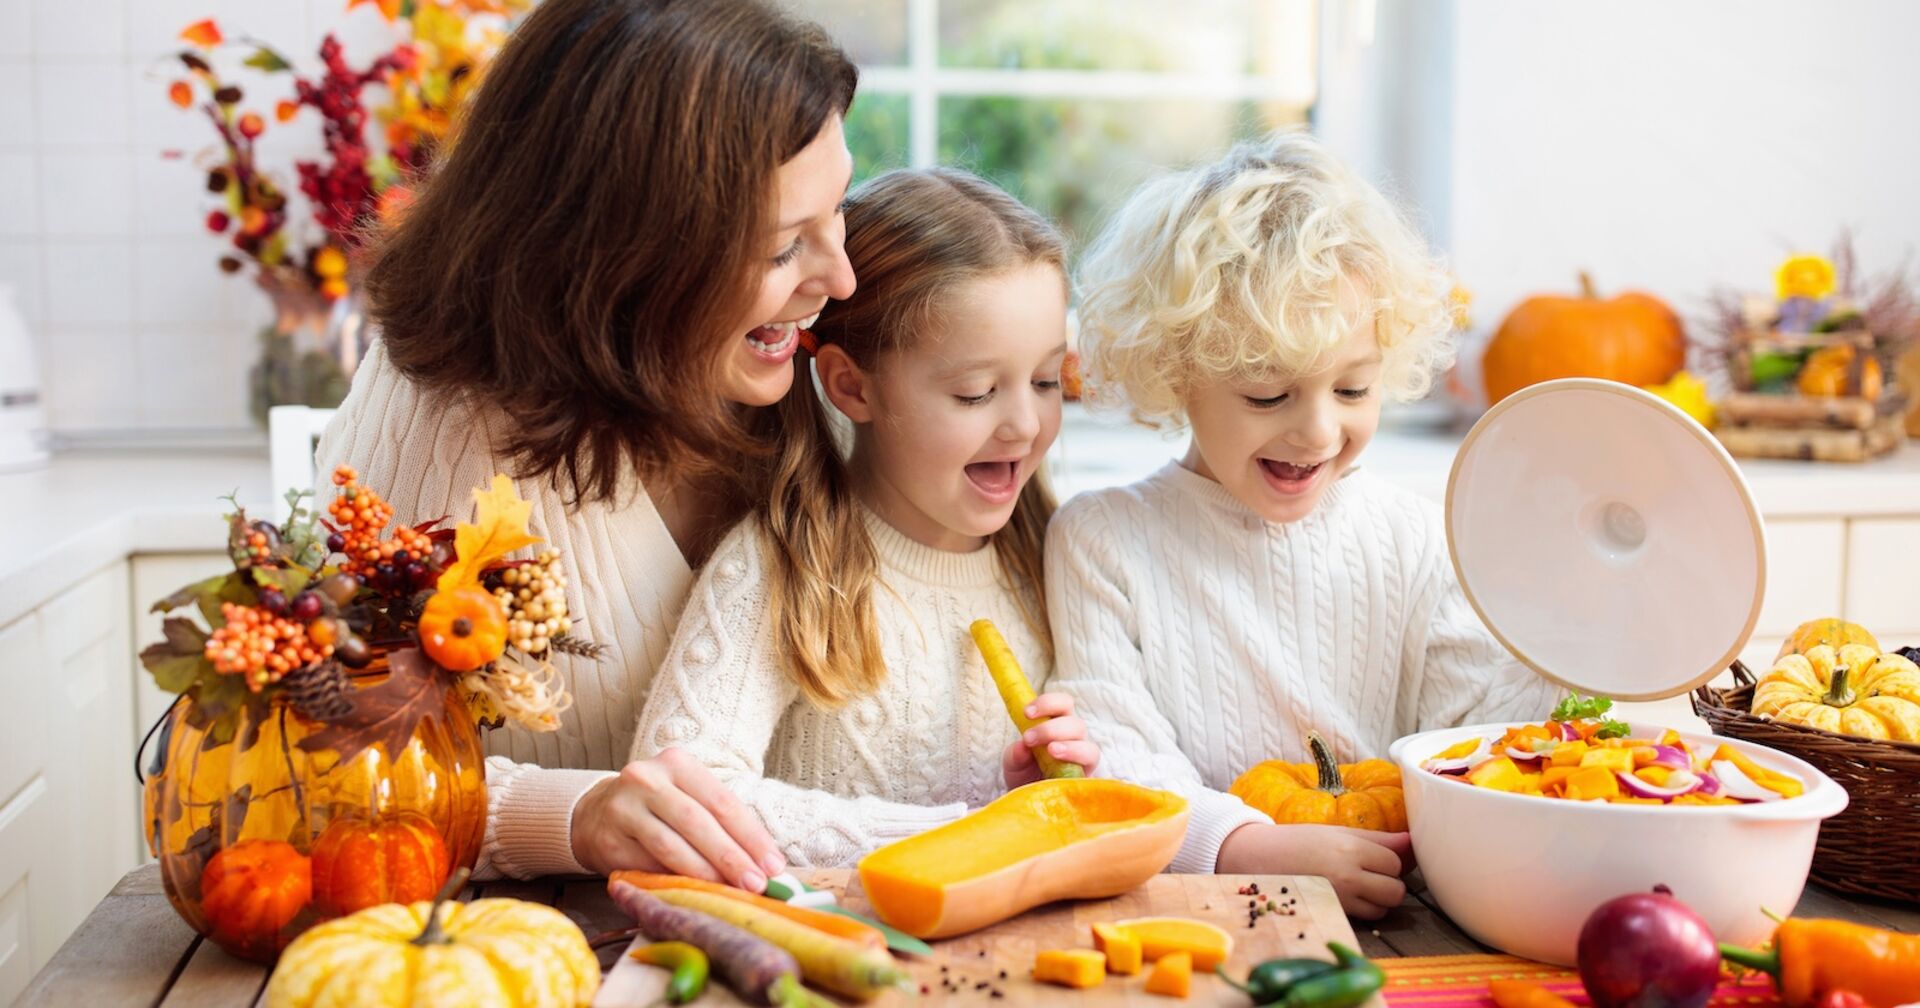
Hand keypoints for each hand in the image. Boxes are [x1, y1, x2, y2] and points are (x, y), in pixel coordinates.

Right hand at [571, 748, 784, 889]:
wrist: (596, 813)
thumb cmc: (659, 807)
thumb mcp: (688, 797)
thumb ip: (720, 821)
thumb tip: (764, 862)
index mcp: (677, 763)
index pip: (722, 801)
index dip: (751, 836)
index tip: (773, 864)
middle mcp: (647, 780)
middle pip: (699, 822)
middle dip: (732, 856)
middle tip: (757, 883)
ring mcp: (623, 809)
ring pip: (672, 846)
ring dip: (705, 873)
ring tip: (731, 891)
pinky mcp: (608, 841)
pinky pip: (647, 866)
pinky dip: (674, 882)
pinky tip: (694, 893)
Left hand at [1002, 691, 1100, 787]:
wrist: (1029, 802)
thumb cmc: (1024, 774)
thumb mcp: (1013, 762)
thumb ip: (1015, 754)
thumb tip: (1021, 747)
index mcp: (1057, 724)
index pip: (1063, 703)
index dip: (1048, 703)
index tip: (1026, 712)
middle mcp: (1073, 738)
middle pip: (1075, 723)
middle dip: (1051, 728)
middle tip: (1028, 738)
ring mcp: (1082, 757)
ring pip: (1087, 744)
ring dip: (1068, 745)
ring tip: (1050, 751)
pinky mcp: (1087, 775)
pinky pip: (1091, 764)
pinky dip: (1077, 760)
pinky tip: (1061, 765)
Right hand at [1216, 822, 1411, 918]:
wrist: (1255, 858)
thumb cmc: (1298, 841)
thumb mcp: (1337, 832)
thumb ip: (1378, 840)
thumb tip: (1412, 842)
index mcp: (1350, 848)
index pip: (1395, 862)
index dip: (1388, 862)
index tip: (1373, 858)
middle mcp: (1347, 876)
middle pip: (1395, 890)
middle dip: (1389, 884)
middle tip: (1369, 875)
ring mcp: (1339, 899)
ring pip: (1382, 909)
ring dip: (1377, 901)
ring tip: (1356, 887)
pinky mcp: (1330, 914)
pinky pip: (1363, 919)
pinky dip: (1361, 911)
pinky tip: (1344, 898)